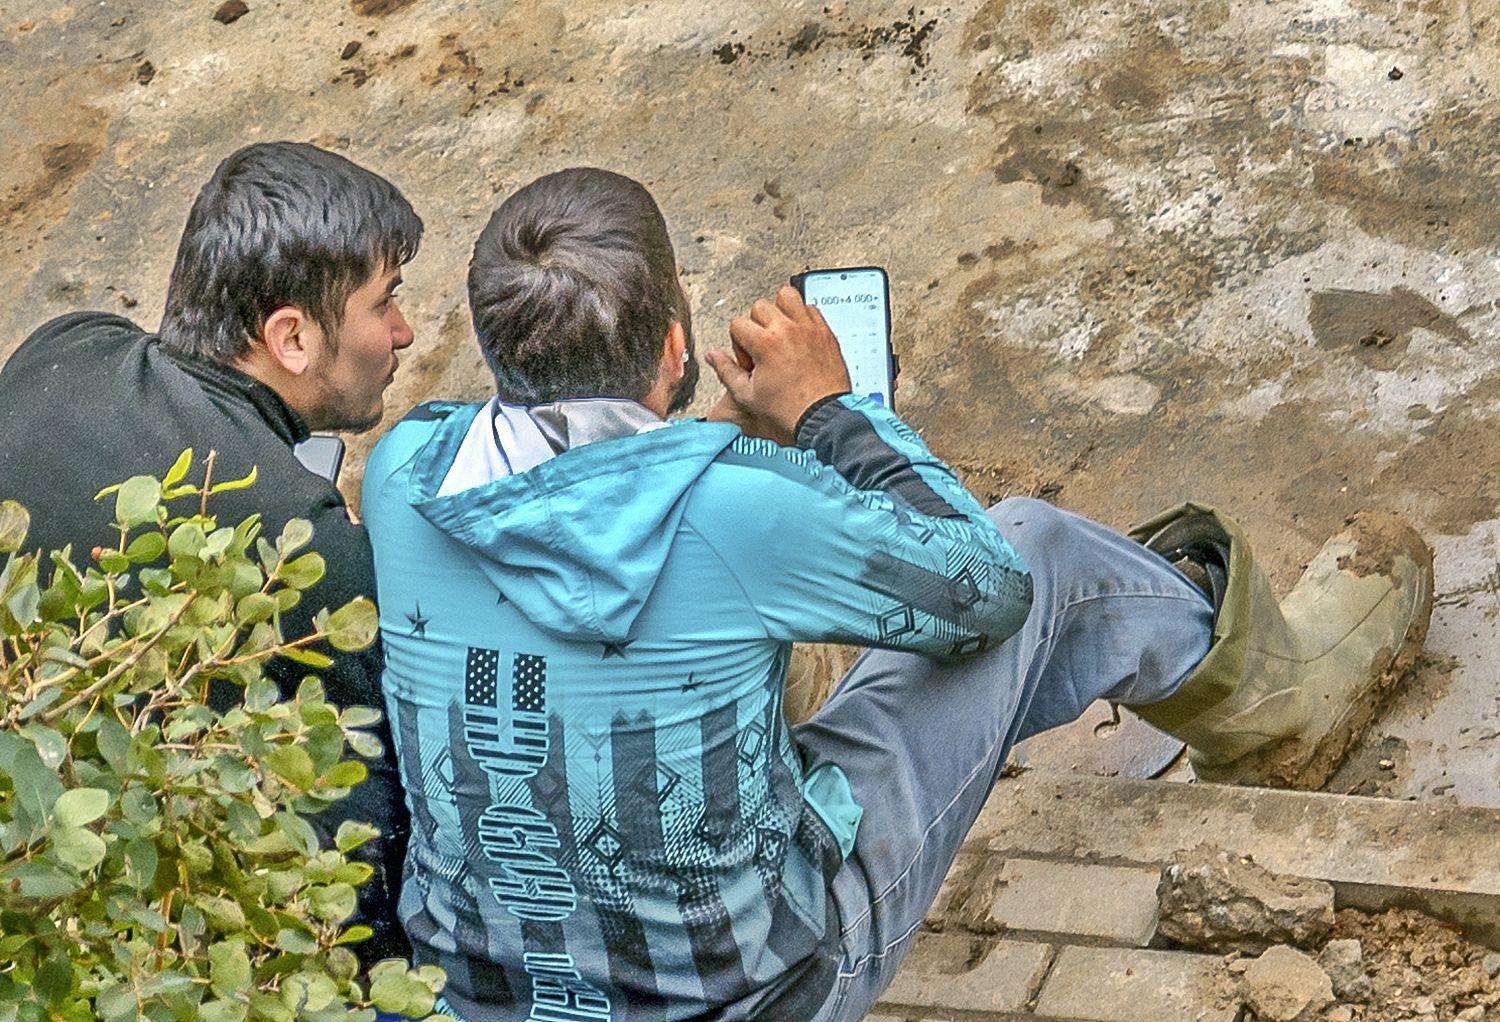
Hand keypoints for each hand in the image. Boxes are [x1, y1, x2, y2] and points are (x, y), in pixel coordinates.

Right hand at [705, 286, 851, 444]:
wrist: (823, 417)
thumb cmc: (789, 409)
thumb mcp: (747, 395)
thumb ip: (725, 371)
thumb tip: (712, 356)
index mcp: (765, 343)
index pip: (738, 323)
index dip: (738, 343)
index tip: (749, 360)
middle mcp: (787, 330)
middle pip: (760, 306)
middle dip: (756, 325)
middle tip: (762, 347)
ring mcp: (808, 328)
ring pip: (787, 296)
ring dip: (779, 310)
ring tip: (780, 331)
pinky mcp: (825, 332)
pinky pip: (811, 308)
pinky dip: (802, 317)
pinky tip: (798, 336)